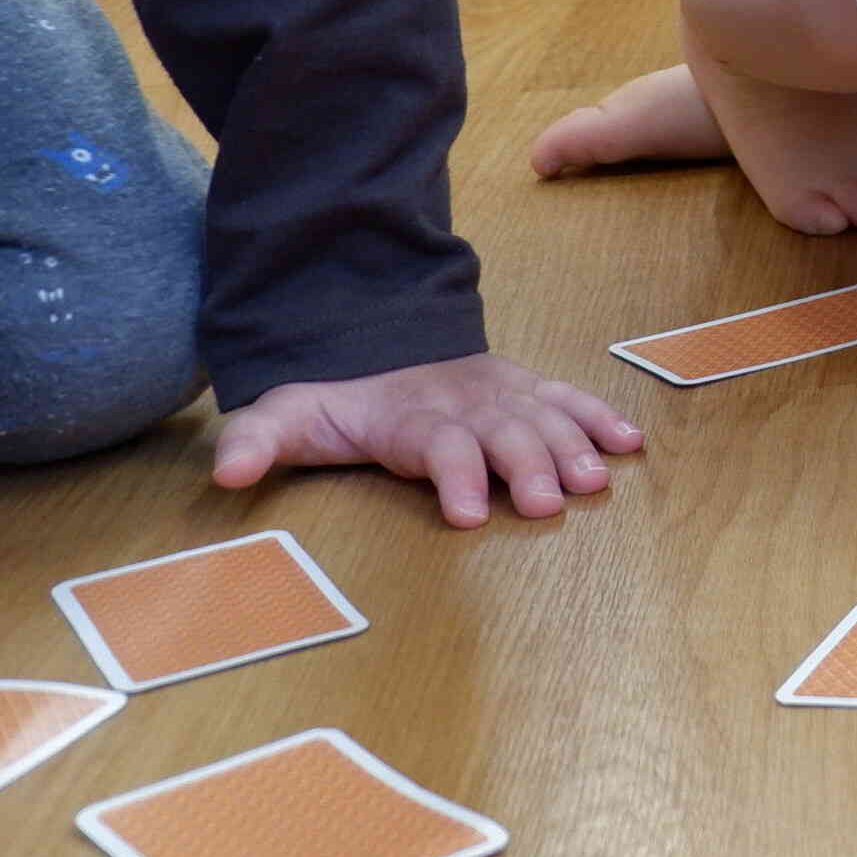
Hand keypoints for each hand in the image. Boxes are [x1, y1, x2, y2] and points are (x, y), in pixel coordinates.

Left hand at [209, 352, 645, 528]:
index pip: (437, 444)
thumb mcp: (287, 416)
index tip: (466, 515)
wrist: (381, 341)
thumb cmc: (340, 403)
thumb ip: (258, 440)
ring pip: (543, 417)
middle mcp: (464, 403)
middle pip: (502, 432)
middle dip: (528, 466)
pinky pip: (569, 399)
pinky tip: (631, 444)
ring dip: (573, 446)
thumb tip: (226, 471)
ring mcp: (501, 393)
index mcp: (409, 418)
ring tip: (596, 481)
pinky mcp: (528, 390)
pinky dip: (601, 417)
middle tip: (549, 504)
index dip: (454, 475)